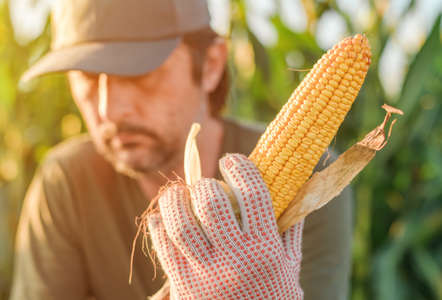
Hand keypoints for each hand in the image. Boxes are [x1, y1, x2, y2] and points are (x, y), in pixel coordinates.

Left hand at [148, 154, 303, 298]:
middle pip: (210, 203)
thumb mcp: (290, 269)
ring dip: (175, 199)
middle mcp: (235, 261)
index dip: (240, 167)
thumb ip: (290, 229)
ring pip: (179, 222)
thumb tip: (297, 188)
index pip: (253, 193)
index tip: (232, 160)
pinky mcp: (182, 288)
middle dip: (205, 184)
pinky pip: (162, 245)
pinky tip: (165, 219)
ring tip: (180, 195)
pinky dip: (159, 224)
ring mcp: (205, 276)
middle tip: (206, 185)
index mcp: (267, 251)